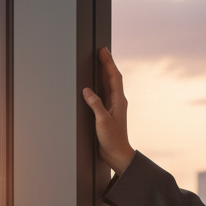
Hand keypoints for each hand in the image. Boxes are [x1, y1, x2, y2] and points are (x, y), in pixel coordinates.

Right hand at [83, 47, 135, 173]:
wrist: (117, 154)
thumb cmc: (112, 140)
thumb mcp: (102, 121)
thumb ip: (95, 105)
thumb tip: (87, 90)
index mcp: (119, 101)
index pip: (114, 76)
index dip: (108, 62)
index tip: (103, 51)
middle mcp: (117, 101)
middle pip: (112, 77)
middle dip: (107, 63)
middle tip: (101, 50)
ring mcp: (113, 106)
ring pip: (108, 84)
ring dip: (104, 72)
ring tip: (99, 60)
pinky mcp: (108, 112)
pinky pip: (104, 93)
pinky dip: (100, 84)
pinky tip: (95, 82)